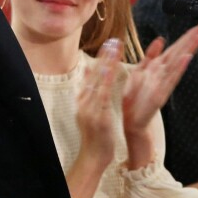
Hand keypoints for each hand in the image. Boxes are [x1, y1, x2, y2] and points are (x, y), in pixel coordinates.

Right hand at [74, 38, 123, 167]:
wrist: (92, 157)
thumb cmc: (96, 136)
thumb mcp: (91, 112)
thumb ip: (90, 94)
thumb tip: (88, 74)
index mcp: (83, 100)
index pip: (91, 75)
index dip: (100, 59)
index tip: (108, 44)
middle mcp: (83, 102)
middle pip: (94, 74)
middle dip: (104, 56)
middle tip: (113, 40)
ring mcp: (89, 108)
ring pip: (97, 81)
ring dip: (106, 64)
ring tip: (114, 49)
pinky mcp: (96, 116)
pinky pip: (101, 96)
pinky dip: (104, 82)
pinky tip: (109, 71)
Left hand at [121, 24, 197, 166]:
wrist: (132, 119)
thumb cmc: (135, 97)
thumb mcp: (140, 71)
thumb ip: (150, 55)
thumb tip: (161, 39)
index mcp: (158, 67)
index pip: (176, 47)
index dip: (187, 36)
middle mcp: (164, 73)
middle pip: (180, 52)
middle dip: (192, 39)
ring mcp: (164, 83)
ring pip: (178, 63)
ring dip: (189, 50)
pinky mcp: (160, 94)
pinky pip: (170, 79)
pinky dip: (178, 68)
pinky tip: (186, 58)